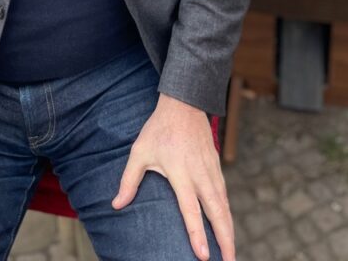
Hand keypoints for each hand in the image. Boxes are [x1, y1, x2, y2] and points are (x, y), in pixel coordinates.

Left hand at [112, 94, 233, 260]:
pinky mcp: (216, 165)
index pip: (191, 209)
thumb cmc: (159, 128)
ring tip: (231, 252)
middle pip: (217, 212)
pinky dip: (228, 213)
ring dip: (229, 229)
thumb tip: (116, 205)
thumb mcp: (139, 152)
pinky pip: (225, 194)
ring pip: (224, 205)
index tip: (203, 256)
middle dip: (225, 240)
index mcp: (181, 173)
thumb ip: (129, 180)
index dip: (197, 234)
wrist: (184, 103)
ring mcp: (211, 170)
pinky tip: (228, 226)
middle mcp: (200, 174)